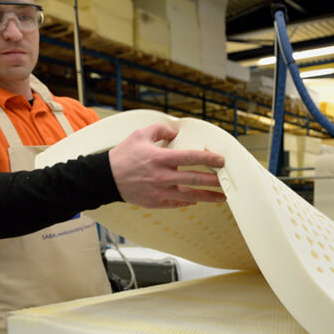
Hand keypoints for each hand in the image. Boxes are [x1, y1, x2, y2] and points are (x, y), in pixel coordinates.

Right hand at [108, 123, 225, 207]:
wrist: (105, 178)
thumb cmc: (122, 156)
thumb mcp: (140, 135)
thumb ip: (160, 130)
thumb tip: (176, 131)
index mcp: (160, 159)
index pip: (190, 158)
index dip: (209, 159)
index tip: (221, 160)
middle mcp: (162, 177)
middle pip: (195, 180)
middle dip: (214, 181)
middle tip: (228, 182)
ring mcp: (160, 192)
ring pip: (190, 196)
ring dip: (207, 197)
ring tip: (221, 197)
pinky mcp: (155, 202)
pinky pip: (177, 204)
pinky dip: (189, 202)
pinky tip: (197, 200)